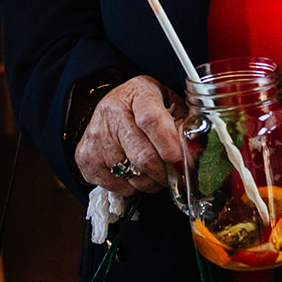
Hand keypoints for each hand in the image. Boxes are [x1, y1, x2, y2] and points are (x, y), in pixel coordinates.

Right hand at [74, 75, 184, 195]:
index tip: (181, 160)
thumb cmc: (145, 106)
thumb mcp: (169, 102)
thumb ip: (184, 124)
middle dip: (166, 173)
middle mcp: (112, 112)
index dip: (168, 143)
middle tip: (174, 173)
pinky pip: (119, 188)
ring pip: (134, 177)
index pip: (151, 119)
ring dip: (151, 182)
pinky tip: (132, 170)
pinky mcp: (85, 159)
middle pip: (144, 157)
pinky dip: (132, 187)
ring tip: (153, 169)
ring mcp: (96, 137)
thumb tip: (196, 153)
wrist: (110, 107)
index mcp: (138, 93)